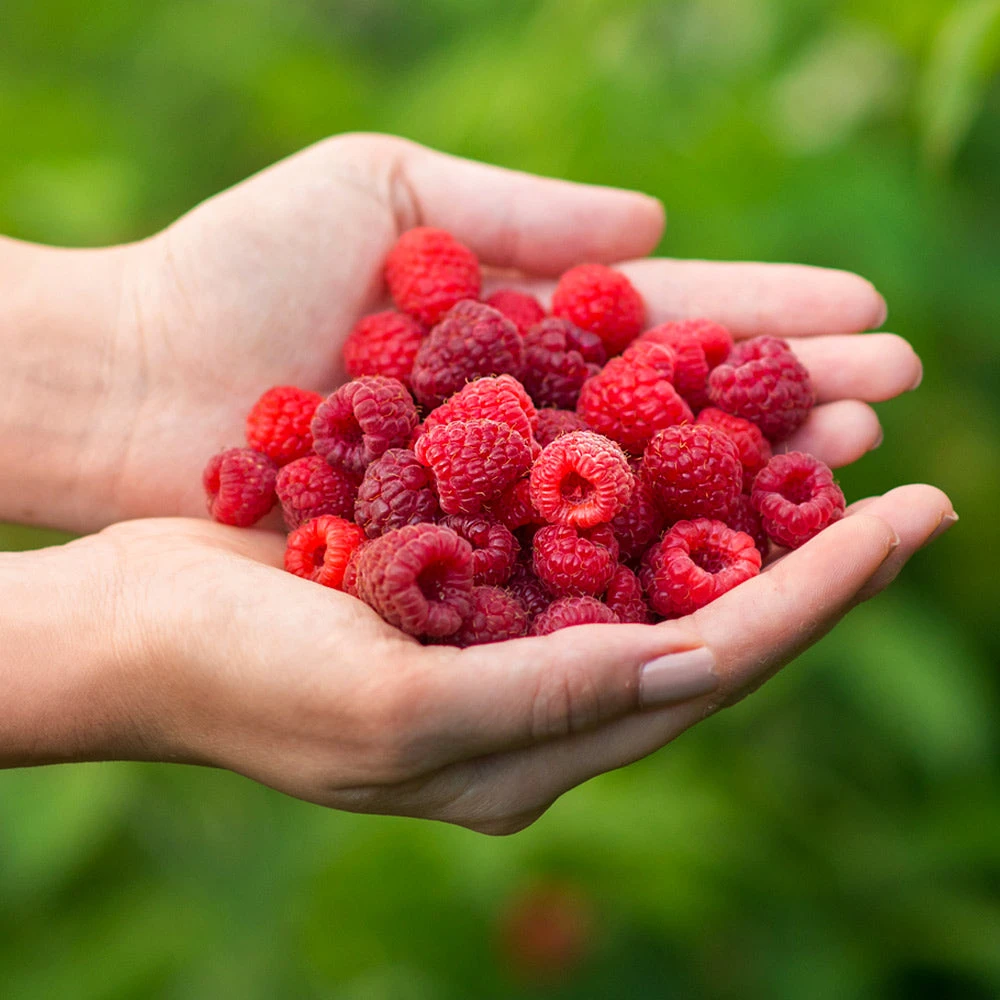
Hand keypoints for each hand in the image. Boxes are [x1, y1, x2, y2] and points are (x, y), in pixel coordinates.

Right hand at [5, 484, 952, 832]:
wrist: (134, 626)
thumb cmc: (237, 675)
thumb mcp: (389, 708)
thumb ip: (545, 698)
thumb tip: (701, 671)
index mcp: (534, 750)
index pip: (715, 666)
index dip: (821, 594)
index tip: (912, 518)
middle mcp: (541, 697)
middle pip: (712, 618)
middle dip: (810, 546)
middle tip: (902, 469)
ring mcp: (509, 633)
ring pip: (663, 564)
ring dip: (746, 501)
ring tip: (825, 429)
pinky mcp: (472, 573)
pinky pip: (589, 521)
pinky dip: (651, 473)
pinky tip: (696, 423)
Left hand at [31, 132, 915, 528]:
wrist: (126, 379)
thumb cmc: (235, 273)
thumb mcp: (385, 196)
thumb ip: (524, 216)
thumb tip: (660, 224)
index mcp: (516, 335)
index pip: (664, 329)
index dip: (763, 322)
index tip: (863, 316)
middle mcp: (522, 429)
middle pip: (674, 418)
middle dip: (784, 402)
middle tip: (893, 396)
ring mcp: (493, 504)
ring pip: (643, 499)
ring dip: (746, 479)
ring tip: (852, 461)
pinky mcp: (454, 569)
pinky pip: (566, 565)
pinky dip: (646, 555)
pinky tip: (736, 549)